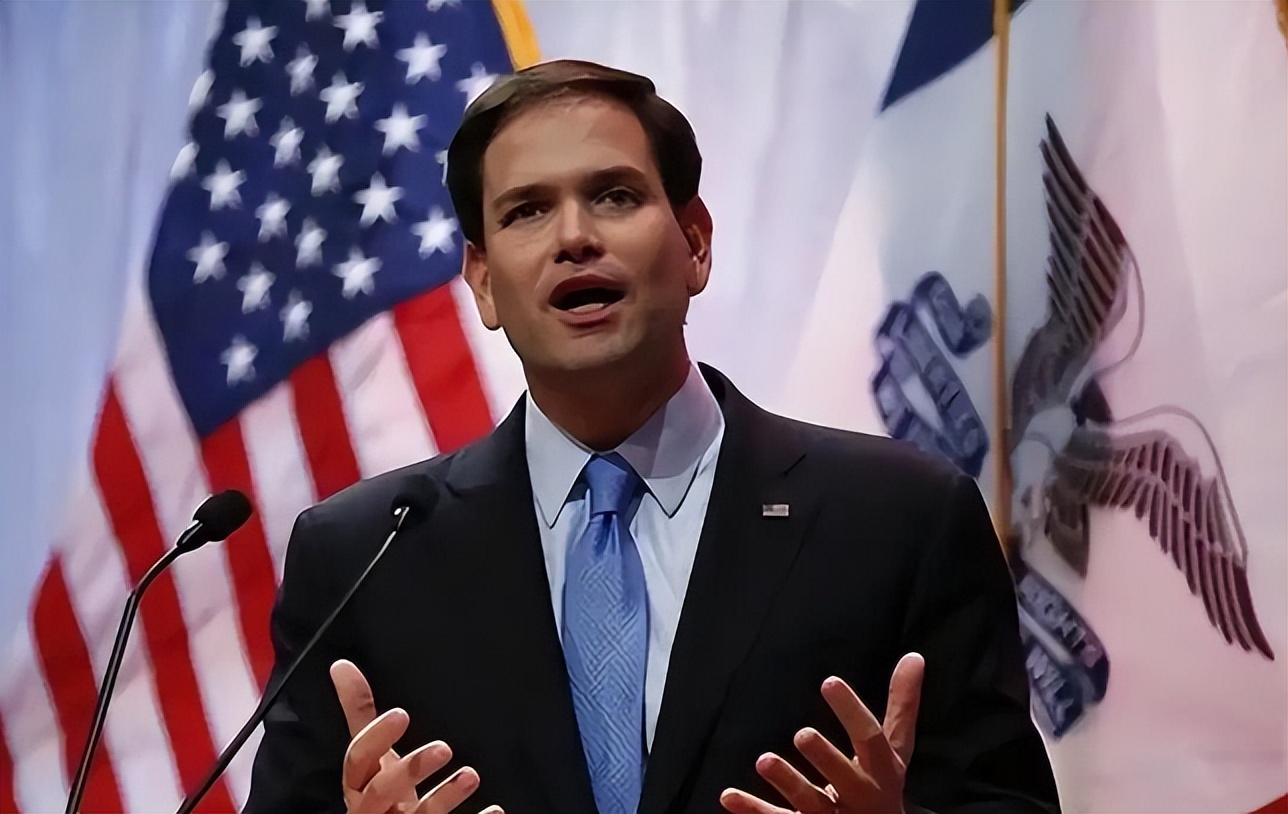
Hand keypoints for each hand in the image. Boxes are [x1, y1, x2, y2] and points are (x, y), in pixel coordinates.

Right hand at [330, 659, 501, 813]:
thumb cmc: (381, 794)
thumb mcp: (370, 754)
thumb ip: (359, 713)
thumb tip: (342, 667)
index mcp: (360, 785)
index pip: (357, 761)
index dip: (375, 738)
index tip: (401, 715)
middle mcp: (375, 809)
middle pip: (380, 793)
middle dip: (409, 770)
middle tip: (443, 748)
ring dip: (445, 797)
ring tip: (471, 776)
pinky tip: (494, 812)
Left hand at [720, 653, 924, 813]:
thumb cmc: (882, 784)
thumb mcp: (894, 749)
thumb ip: (902, 706)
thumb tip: (914, 657)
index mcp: (881, 770)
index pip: (870, 738)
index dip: (851, 711)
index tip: (829, 681)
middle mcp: (859, 796)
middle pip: (844, 778)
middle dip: (826, 757)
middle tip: (802, 734)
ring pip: (810, 802)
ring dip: (787, 782)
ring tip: (763, 760)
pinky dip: (752, 810)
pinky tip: (728, 796)